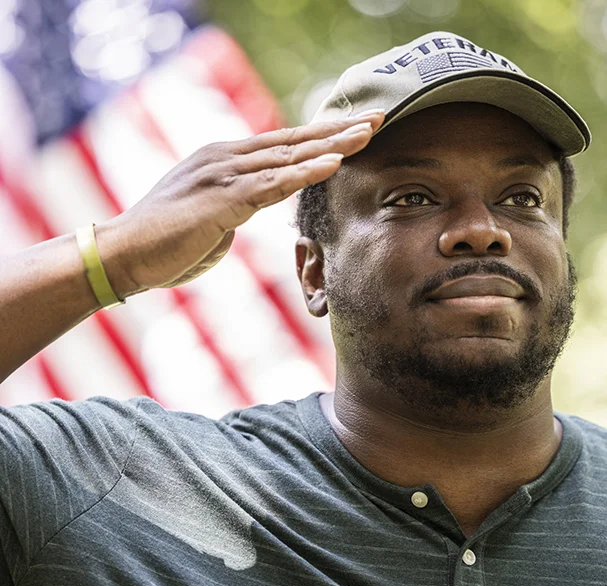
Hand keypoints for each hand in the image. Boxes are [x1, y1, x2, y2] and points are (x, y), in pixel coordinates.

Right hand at [99, 110, 383, 295]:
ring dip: (330, 145)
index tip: (353, 130)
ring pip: (286, 156)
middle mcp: (225, 158)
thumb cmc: (166, 240)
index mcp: (224, 160)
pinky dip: (303, 173)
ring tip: (366, 133)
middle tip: (375, 118)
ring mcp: (222, 175)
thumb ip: (236, 203)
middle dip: (336, 130)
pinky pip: (270, 185)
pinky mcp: (219, 199)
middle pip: (291, 141)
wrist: (123, 254)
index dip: (319, 136)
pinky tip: (332, 163)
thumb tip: (252, 204)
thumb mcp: (210, 214)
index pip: (281, 144)